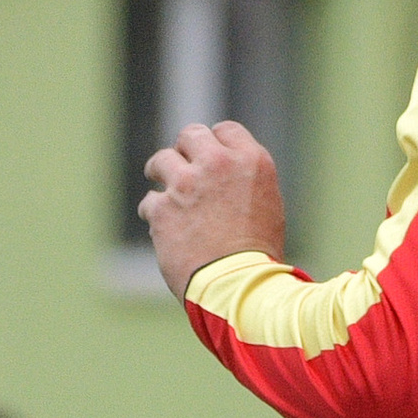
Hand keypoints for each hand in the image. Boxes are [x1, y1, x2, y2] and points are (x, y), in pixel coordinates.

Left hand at [139, 117, 288, 298]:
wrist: (241, 286)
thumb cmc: (260, 255)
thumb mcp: (267, 205)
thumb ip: (243, 180)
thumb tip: (222, 174)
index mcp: (251, 161)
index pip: (225, 130)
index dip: (215, 143)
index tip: (209, 156)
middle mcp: (218, 164)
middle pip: (190, 135)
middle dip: (185, 151)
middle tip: (182, 166)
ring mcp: (186, 184)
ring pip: (161, 161)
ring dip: (161, 174)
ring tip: (166, 191)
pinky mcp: (162, 208)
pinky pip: (150, 202)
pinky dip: (155, 214)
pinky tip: (166, 229)